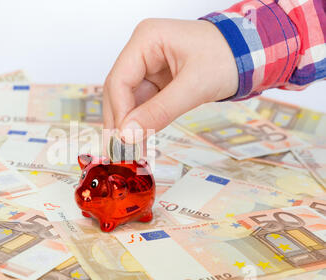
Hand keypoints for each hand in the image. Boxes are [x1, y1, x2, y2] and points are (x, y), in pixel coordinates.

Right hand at [103, 18, 238, 142]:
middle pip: (118, 90)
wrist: (249, 54)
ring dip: (128, 126)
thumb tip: (129, 135)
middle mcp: (142, 50)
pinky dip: (141, 122)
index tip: (123, 139)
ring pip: (127, 100)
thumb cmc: (227, 57)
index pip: (119, 80)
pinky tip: (140, 141)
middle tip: (120, 151)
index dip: (119, 112)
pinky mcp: (155, 79)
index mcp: (146, 39)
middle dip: (119, 122)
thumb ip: (160, 111)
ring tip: (129, 151)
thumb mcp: (194, 86)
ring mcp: (147, 65)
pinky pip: (142, 103)